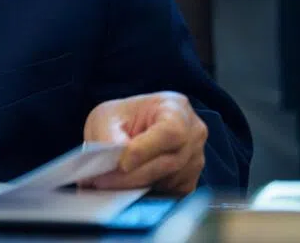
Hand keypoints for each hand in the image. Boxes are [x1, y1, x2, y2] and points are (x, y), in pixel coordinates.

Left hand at [83, 92, 207, 194]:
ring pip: (169, 181)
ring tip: (109, 184)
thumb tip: (114, 162)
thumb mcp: (107, 117)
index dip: (146, 150)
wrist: (132, 127)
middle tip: (103, 182)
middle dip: (134, 175)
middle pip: (169, 161)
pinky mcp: (190, 181)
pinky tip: (128, 186)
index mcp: (175, 107)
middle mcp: (193, 133)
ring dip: (137, 186)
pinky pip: (172, 193)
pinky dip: (148, 193)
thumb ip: (108, 135)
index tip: (121, 164)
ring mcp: (196, 159)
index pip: (169, 132)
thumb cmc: (122, 117)